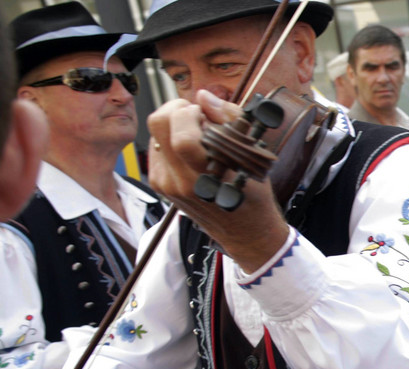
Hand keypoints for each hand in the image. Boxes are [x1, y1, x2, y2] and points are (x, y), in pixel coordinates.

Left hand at [147, 90, 290, 270]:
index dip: (191, 112)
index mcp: (206, 174)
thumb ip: (229, 119)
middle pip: (158, 124)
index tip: (207, 114)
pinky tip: (191, 151)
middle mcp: (180, 180)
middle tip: (197, 115)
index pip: (180, 131)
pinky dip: (171, 140)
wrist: (245, 233)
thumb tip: (204, 96)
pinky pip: (156, 148)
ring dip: (174, 125)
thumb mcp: (252, 156)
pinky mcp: (160, 184)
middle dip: (177, 109)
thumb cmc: (252, 194)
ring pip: (155, 133)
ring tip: (199, 137)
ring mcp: (166, 183)